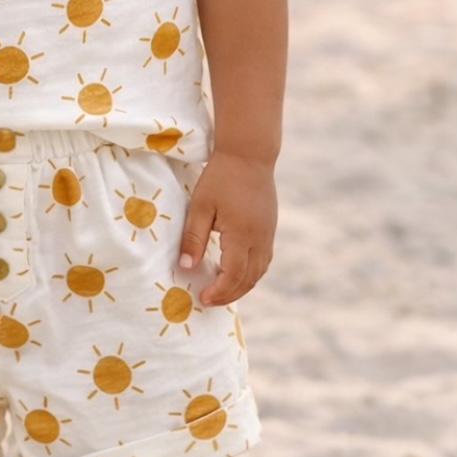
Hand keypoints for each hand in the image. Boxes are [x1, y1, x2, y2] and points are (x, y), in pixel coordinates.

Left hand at [178, 151, 276, 305]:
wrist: (249, 155)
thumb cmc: (220, 178)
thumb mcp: (200, 206)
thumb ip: (193, 238)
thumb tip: (186, 268)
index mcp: (242, 235)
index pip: (232, 275)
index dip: (218, 291)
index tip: (202, 298)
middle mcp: (260, 239)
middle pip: (248, 279)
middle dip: (229, 294)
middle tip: (209, 301)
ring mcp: (268, 235)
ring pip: (259, 272)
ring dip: (241, 286)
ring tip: (221, 291)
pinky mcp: (270, 229)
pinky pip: (263, 261)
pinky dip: (250, 273)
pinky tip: (236, 273)